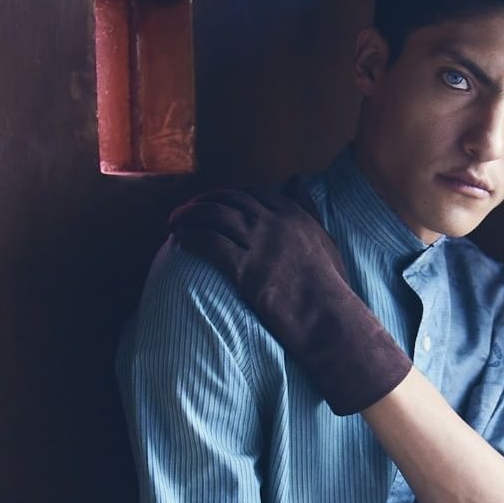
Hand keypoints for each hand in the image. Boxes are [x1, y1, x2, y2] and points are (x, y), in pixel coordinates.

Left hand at [166, 178, 411, 415]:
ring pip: (212, 217)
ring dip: (188, 216)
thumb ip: (309, 209)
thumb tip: (297, 183)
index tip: (210, 202)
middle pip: (226, 200)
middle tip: (185, 212)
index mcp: (292, 214)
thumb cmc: (330, 289)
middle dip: (200, 203)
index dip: (224, 194)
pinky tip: (180, 242)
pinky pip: (209, 242)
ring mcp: (260, 244)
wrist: (328, 320)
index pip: (249, 193)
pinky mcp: (246, 269)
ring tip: (173, 224)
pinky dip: (190, 237)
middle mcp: (274, 223)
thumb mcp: (325, 240)